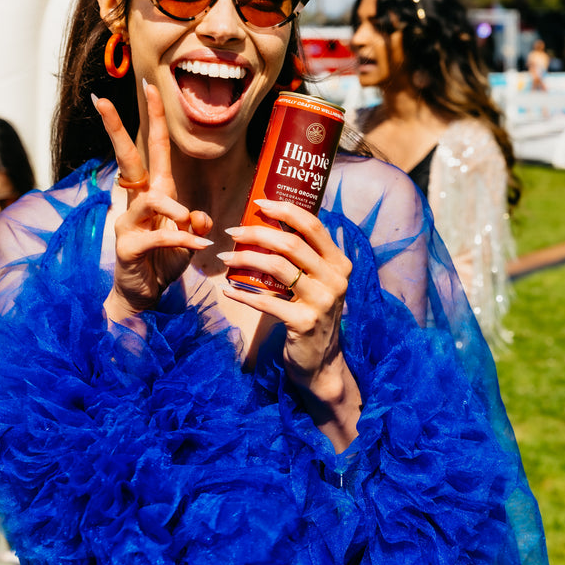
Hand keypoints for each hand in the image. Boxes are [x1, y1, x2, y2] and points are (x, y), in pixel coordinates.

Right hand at [94, 81, 212, 320]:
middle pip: (127, 158)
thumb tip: (198, 216)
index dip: (154, 119)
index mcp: (156, 194)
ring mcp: (128, 223)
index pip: (154, 149)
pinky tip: (196, 247)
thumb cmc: (165, 262)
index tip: (149, 86)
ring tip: (190, 226)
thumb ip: (196, 224)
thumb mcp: (189, 240)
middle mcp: (138, 202)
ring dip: (174, 210)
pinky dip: (180, 240)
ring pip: (149, 201)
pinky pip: (157, 236)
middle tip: (101, 100)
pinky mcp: (126, 247)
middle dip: (117, 129)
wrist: (144, 296)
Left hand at [220, 199, 360, 450]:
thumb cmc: (312, 314)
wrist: (320, 362)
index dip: (285, 210)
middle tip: (232, 232)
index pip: (313, 226)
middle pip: (291, 244)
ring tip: (225, 258)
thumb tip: (269, 223)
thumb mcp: (318, 282)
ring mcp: (321, 301)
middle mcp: (335, 279)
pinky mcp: (303, 323)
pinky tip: (227, 289)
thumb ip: (305, 257)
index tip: (259, 203)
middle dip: (257, 233)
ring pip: (276, 268)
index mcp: (339, 262)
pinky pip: (265, 301)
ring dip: (245, 259)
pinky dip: (242, 293)